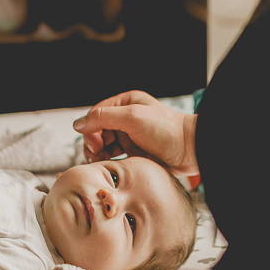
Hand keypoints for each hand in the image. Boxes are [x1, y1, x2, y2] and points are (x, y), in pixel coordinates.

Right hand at [73, 91, 198, 176]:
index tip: (95, 142)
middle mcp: (127, 118)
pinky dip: (108, 161)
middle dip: (94, 142)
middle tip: (97, 154)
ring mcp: (130, 136)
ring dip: (99, 153)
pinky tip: (110, 166)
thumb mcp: (133, 118)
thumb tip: (78, 124)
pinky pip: (114, 156)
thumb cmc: (166, 130)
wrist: (191, 150)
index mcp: (126, 103)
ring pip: (103, 145)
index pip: (97, 114)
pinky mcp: (135, 152)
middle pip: (98, 130)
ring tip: (102, 160)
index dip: (91, 128)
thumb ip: (104, 117)